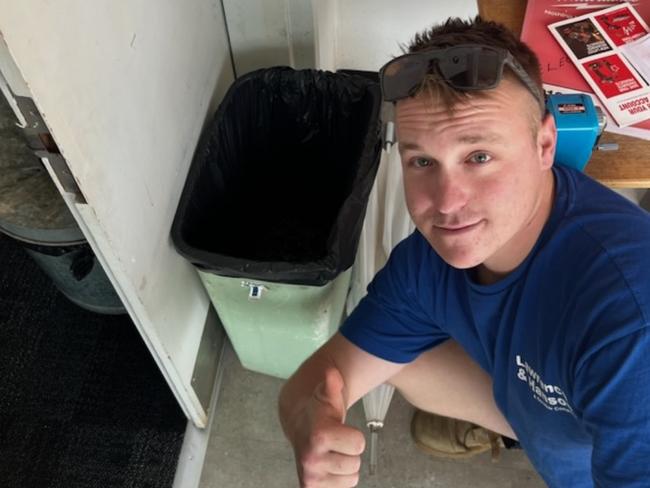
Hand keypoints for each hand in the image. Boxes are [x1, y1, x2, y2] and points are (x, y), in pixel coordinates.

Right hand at [292, 368, 365, 486]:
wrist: (299, 426)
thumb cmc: (319, 412)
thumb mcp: (327, 395)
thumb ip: (333, 384)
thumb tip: (332, 373)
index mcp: (318, 436)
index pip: (358, 444)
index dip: (354, 436)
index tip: (341, 429)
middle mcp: (311, 460)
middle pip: (355, 463)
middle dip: (349, 452)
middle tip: (336, 442)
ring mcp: (310, 477)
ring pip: (351, 478)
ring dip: (346, 466)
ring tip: (333, 452)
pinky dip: (340, 479)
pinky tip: (330, 465)